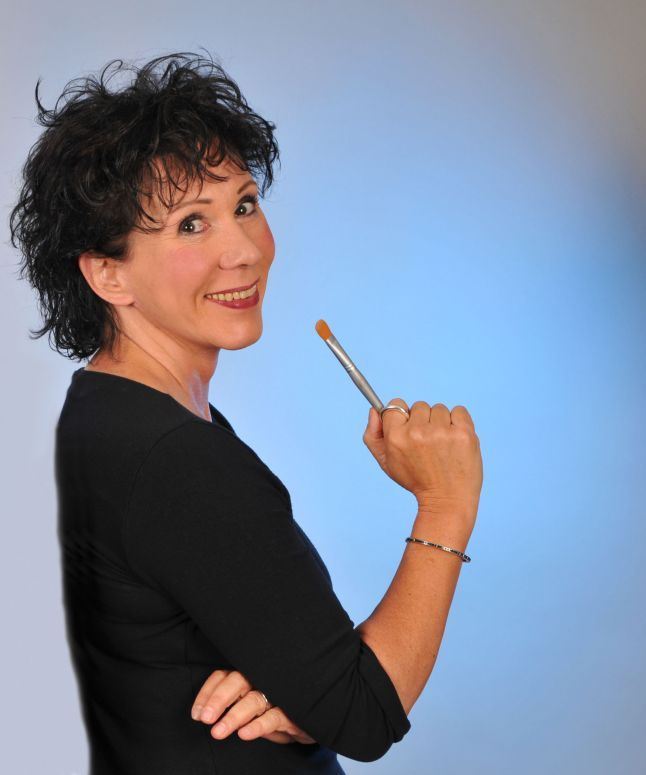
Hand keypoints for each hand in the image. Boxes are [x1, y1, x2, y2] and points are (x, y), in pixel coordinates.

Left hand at [191, 669, 315, 744]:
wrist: (308, 720)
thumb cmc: (273, 711)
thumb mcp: (249, 707)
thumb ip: (231, 704)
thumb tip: (203, 713)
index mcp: (248, 677)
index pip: (224, 676)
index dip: (208, 693)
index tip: (196, 714)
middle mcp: (262, 681)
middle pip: (238, 682)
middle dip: (219, 699)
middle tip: (204, 719)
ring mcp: (278, 696)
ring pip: (253, 700)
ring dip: (234, 716)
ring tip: (218, 732)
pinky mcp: (292, 713)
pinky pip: (274, 717)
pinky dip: (258, 725)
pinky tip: (244, 734)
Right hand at [363, 399, 482, 522]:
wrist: (447, 500)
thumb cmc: (416, 480)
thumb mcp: (386, 462)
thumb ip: (373, 435)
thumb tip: (374, 410)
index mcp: (396, 437)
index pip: (396, 405)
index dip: (403, 416)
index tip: (410, 428)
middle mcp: (418, 432)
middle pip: (419, 406)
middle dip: (423, 421)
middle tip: (428, 444)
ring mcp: (442, 431)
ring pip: (439, 409)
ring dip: (442, 422)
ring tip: (443, 445)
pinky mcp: (464, 433)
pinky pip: (459, 410)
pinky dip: (459, 421)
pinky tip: (455, 440)